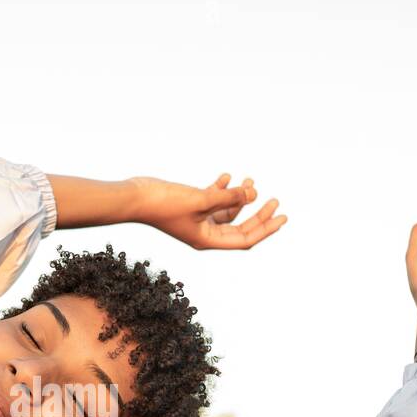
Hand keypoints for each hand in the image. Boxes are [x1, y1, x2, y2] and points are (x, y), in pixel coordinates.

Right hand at [130, 174, 285, 249]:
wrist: (135, 197)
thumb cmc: (164, 202)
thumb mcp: (201, 199)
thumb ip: (228, 197)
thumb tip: (254, 193)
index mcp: (207, 239)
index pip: (244, 239)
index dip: (265, 229)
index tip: (282, 216)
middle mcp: (204, 233)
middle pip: (240, 227)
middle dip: (258, 214)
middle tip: (275, 200)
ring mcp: (197, 220)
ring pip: (227, 211)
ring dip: (241, 197)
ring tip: (250, 180)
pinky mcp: (190, 206)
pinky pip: (213, 199)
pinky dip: (223, 189)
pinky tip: (228, 176)